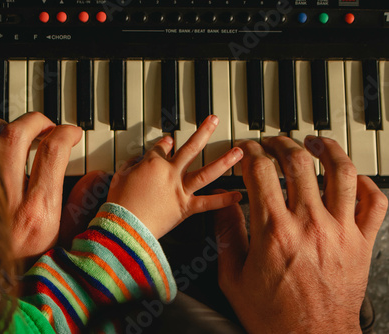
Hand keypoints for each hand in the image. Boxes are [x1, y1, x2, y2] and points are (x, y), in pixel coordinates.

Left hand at [0, 112, 82, 258]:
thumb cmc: (27, 267)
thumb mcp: (65, 240)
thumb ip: (82, 205)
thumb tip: (97, 176)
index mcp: (37, 210)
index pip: (53, 152)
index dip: (66, 133)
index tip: (72, 134)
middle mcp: (7, 198)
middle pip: (17, 135)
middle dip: (37, 121)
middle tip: (48, 126)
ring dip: (8, 128)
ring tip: (22, 134)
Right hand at [107, 115, 243, 238]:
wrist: (124, 226)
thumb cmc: (119, 204)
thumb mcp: (119, 177)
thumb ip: (130, 165)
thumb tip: (136, 160)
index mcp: (152, 164)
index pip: (162, 148)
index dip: (166, 144)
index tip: (170, 141)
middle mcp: (170, 173)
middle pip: (191, 148)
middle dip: (204, 132)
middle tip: (214, 120)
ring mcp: (180, 190)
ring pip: (206, 172)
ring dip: (223, 161)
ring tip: (237, 152)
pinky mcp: (185, 208)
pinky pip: (207, 203)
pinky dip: (222, 200)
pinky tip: (237, 195)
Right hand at [214, 136, 387, 332]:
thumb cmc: (273, 314)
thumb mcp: (233, 277)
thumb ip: (227, 234)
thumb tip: (223, 203)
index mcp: (273, 230)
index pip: (260, 171)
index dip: (250, 152)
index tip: (246, 149)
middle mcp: (309, 224)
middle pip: (298, 162)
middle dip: (281, 143)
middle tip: (273, 142)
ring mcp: (340, 231)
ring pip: (341, 173)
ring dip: (327, 150)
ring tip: (315, 142)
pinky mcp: (362, 243)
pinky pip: (375, 203)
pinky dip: (366, 184)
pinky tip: (352, 178)